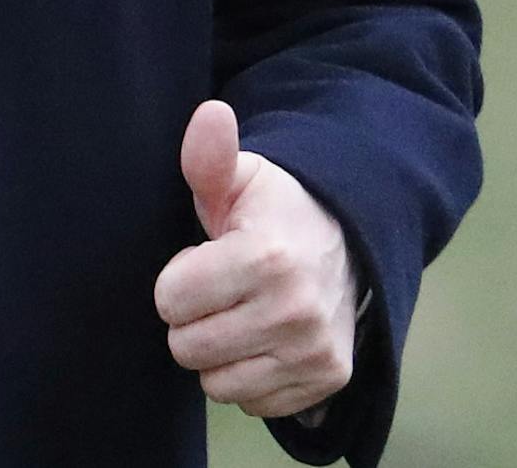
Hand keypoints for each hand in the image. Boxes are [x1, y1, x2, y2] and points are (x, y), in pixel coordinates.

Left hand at [153, 99, 357, 419]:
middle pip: (187, 347)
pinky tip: (264, 338)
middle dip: (192, 318)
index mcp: (266, 257)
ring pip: (216, 381)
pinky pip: (252, 402)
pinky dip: (250, 375)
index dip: (176, 279)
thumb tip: (210, 114)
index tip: (203, 258)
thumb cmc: (272, 209)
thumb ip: (209, 156)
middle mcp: (296, 311)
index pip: (169, 300)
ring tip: (241, 312)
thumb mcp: (239, 177)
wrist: (346, 240)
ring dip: (218, 351)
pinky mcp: (329, 380)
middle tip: (220, 289)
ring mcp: (315, 351)